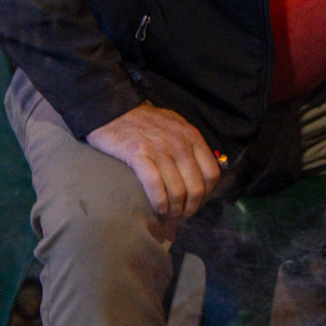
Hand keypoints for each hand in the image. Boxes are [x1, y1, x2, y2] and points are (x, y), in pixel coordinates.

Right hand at [86, 102, 222, 224]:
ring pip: (177, 190)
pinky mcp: (138, 154)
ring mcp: (159, 148)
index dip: (207, 193)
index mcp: (191, 136)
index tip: (198, 202)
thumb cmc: (145, 122)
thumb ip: (190, 144)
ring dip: (175, 209)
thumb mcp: (175, 126)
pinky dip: (160, 202)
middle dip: (191, 207)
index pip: (211, 172)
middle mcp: (179, 142)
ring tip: (170, 216)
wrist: (113, 109)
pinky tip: (159, 209)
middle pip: (196, 186)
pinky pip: (155, 185)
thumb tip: (202, 170)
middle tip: (183, 215)